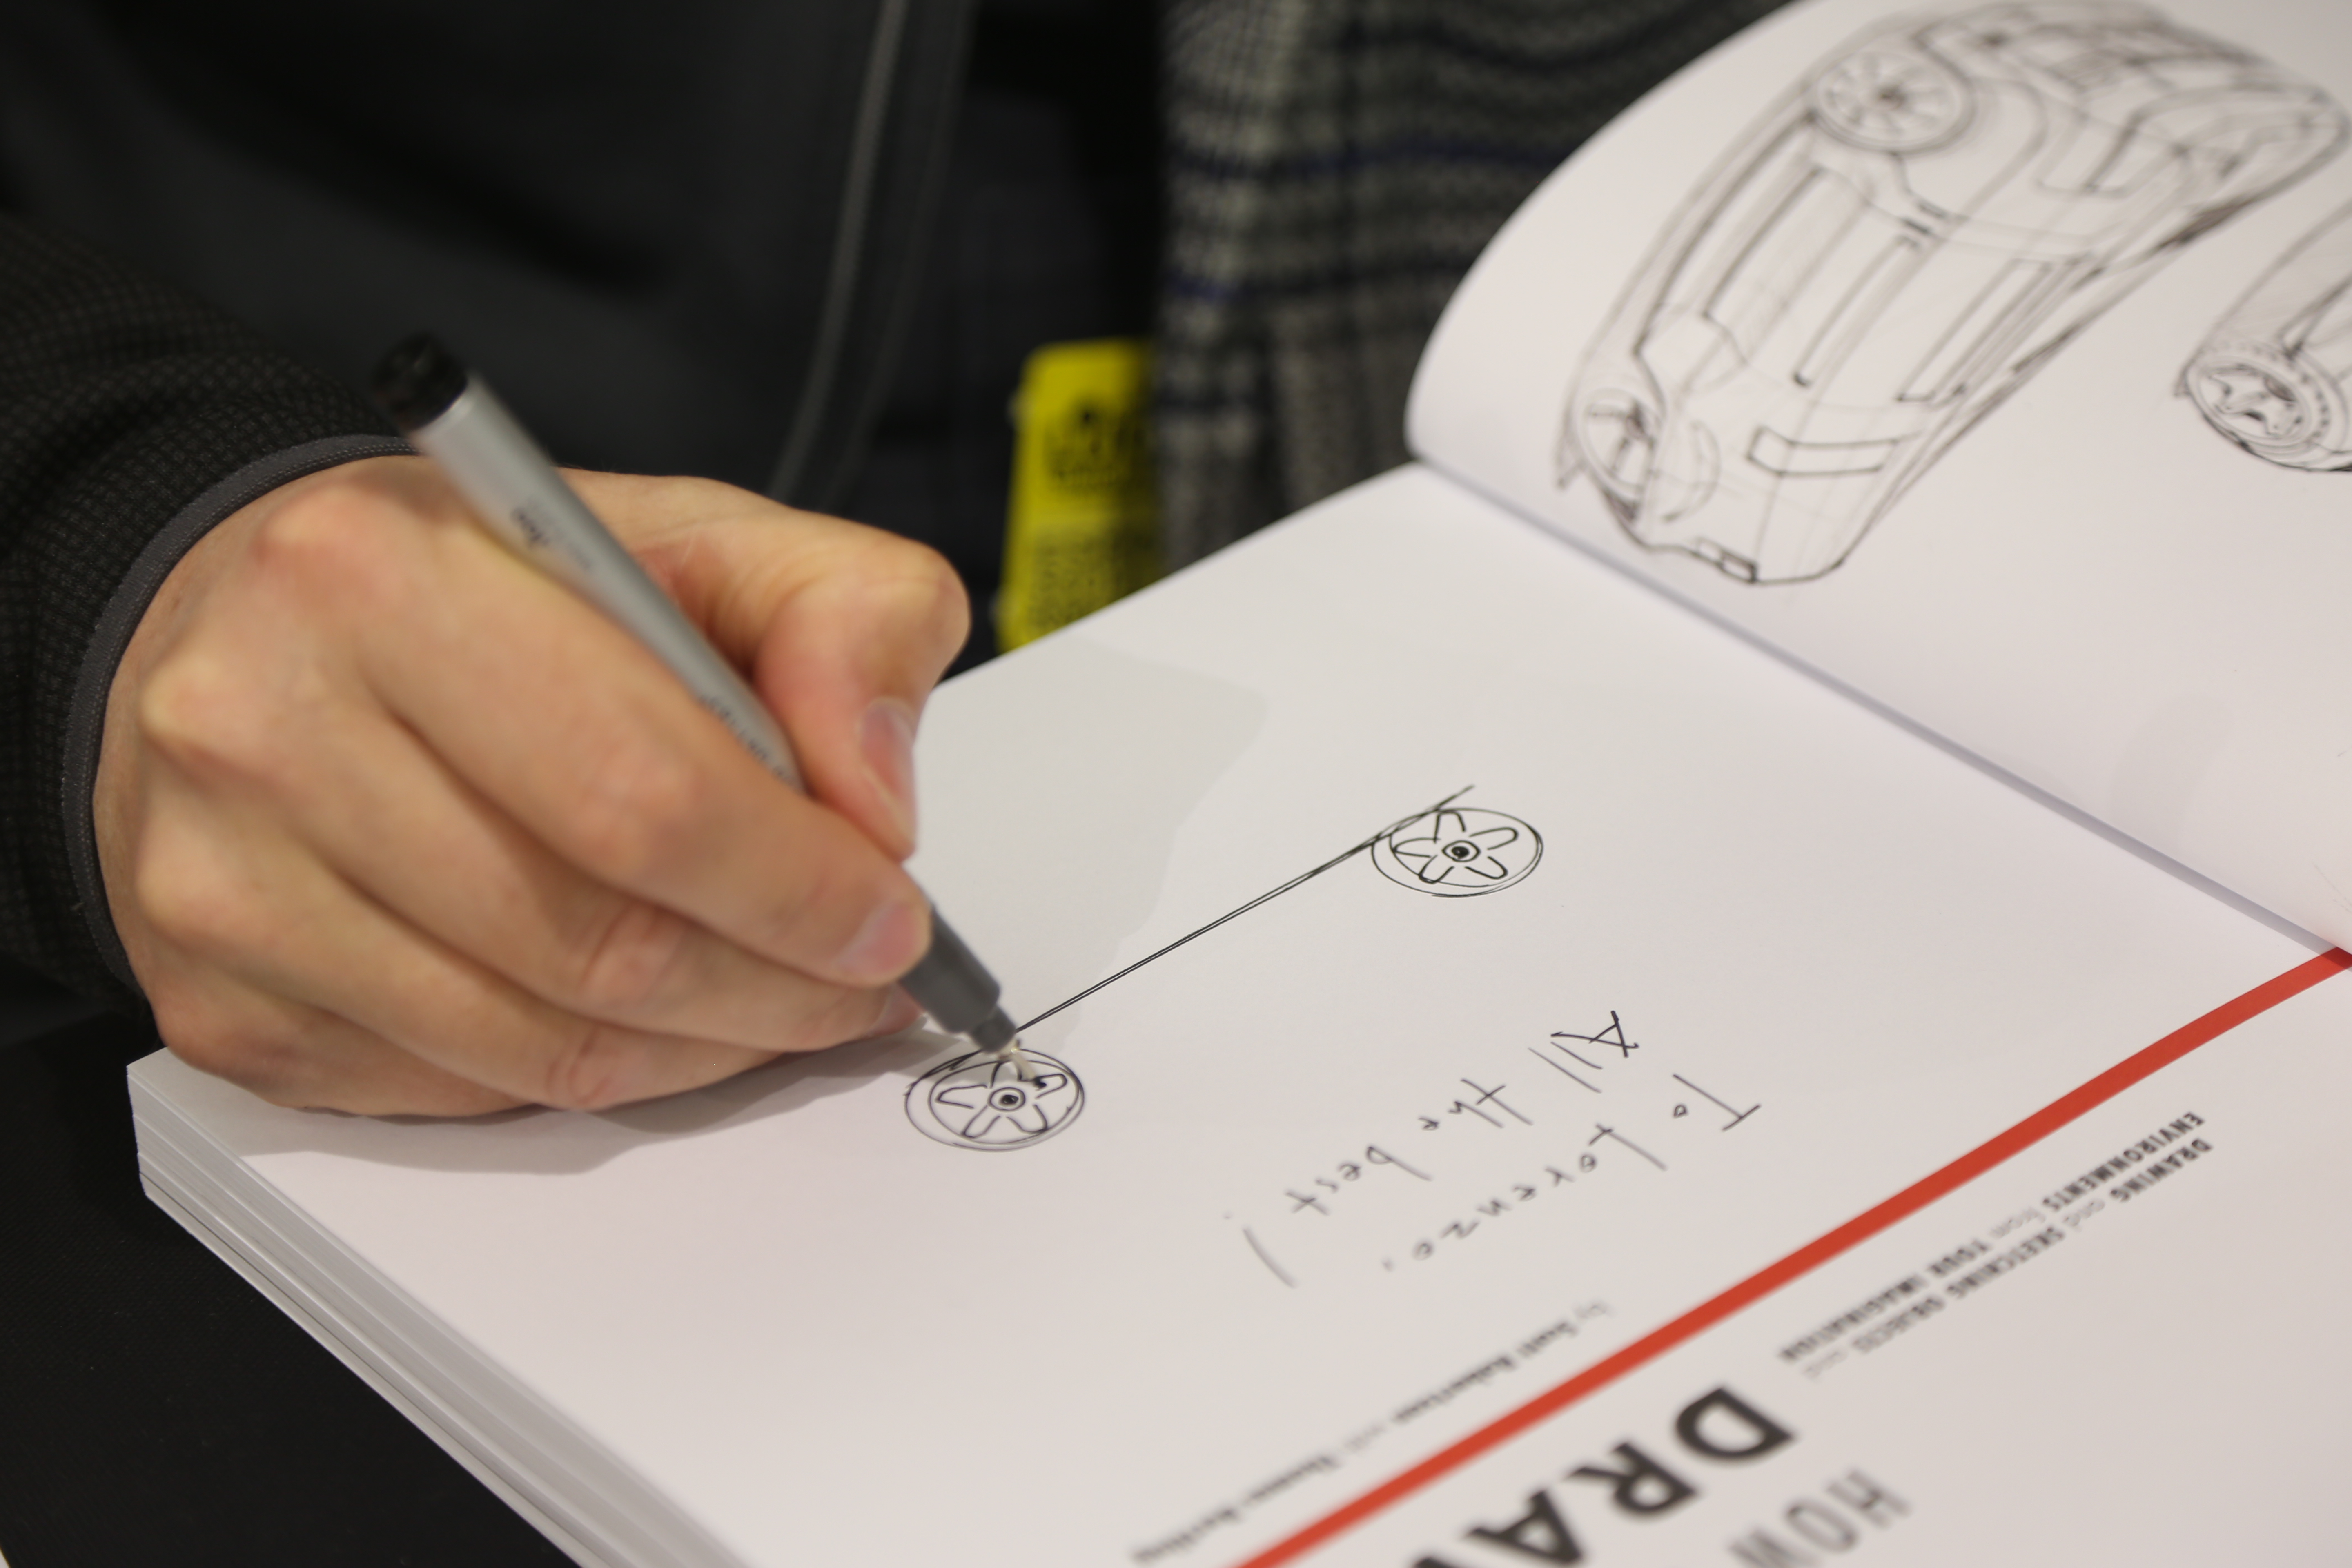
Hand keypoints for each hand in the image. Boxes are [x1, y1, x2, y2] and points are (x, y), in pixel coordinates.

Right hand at [94, 457, 967, 1114]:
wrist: (268, 624)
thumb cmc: (496, 585)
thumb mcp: (706, 539)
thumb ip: (849, 621)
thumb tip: (876, 803)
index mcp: (382, 577)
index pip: (643, 790)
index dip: (799, 886)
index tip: (890, 921)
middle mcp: (265, 728)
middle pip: (595, 939)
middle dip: (774, 987)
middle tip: (858, 983)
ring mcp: (220, 885)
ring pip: (536, 1045)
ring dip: (700, 1050)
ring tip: (777, 1002)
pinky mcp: (219, 1005)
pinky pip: (457, 1093)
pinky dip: (586, 1073)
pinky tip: (647, 1017)